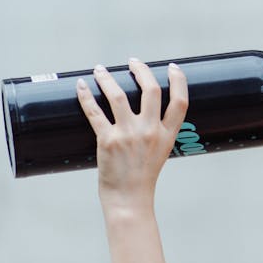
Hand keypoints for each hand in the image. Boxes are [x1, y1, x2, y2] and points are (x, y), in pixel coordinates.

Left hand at [76, 58, 188, 211]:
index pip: (180, 102)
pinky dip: (85, 96)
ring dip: (107, 78)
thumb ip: (156, 132)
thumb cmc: (142, 177)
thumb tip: (143, 111)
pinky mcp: (108, 141)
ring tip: (100, 70)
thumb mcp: (159, 153)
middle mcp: (150, 132)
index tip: (172, 67)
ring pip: (118, 95)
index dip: (178, 81)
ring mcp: (128, 135)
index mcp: (167, 135)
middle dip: (141, 70)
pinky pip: (94, 112)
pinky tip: (81, 85)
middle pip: (150, 90)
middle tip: (132, 62)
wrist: (129, 200)